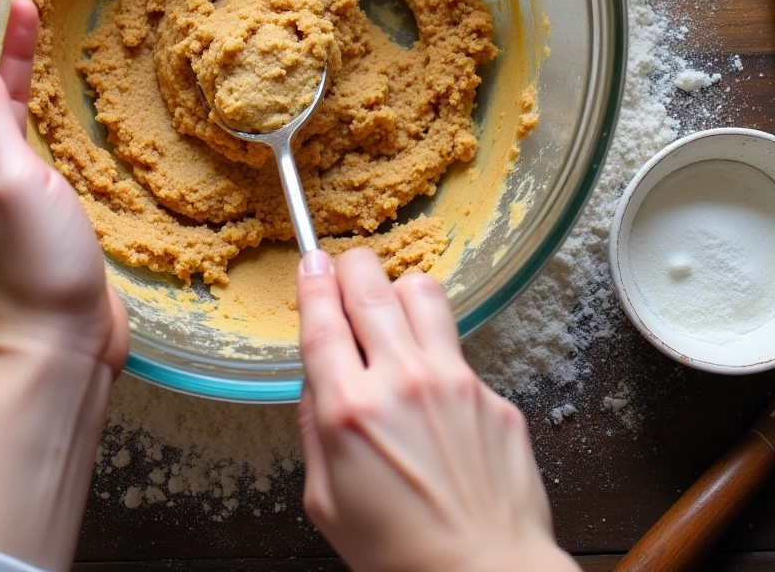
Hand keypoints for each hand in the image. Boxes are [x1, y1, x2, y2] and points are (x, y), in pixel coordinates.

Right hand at [296, 248, 576, 571]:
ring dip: (398, 294)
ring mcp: (454, 382)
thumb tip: (318, 379)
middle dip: (351, 269)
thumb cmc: (399, 553)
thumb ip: (314, 428)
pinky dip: (436, 354)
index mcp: (351, 412)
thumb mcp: (325, 500)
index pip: (323, 319)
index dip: (313, 280)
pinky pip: (457, 348)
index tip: (311, 261)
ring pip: (421, 292)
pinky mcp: (492, 394)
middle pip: (370, 284)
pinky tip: (435, 395)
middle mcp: (403, 382)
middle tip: (347, 277)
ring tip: (393, 319)